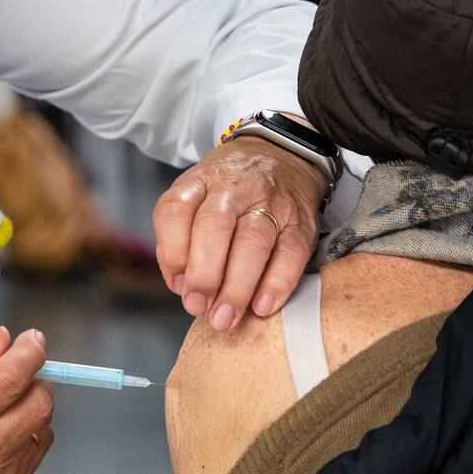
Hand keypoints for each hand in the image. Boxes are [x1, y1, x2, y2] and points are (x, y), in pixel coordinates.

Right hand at [0, 327, 53, 473]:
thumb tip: (2, 341)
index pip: (10, 379)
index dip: (30, 353)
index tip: (33, 340)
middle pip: (38, 403)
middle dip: (34, 379)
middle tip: (15, 373)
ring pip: (43, 425)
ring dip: (31, 406)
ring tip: (2, 407)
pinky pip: (37, 450)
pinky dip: (28, 432)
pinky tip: (2, 431)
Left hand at [153, 136, 323, 329]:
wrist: (282, 154)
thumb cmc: (229, 190)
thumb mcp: (196, 198)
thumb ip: (181, 240)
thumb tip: (182, 287)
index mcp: (199, 182)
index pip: (175, 210)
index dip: (172, 252)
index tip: (178, 285)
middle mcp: (233, 188)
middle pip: (214, 227)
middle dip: (204, 275)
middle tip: (198, 307)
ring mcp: (270, 203)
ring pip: (252, 242)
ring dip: (236, 287)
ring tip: (225, 318)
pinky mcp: (300, 222)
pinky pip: (291, 254)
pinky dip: (276, 283)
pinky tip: (262, 307)